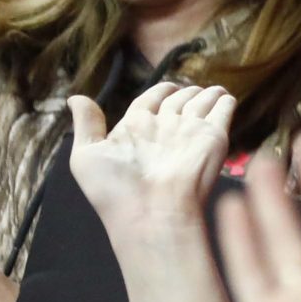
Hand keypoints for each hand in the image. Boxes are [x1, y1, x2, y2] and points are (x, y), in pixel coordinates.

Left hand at [64, 82, 233, 243]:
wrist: (152, 215)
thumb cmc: (116, 190)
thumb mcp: (86, 155)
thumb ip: (85, 124)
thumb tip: (74, 98)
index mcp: (136, 128)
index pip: (150, 101)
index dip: (160, 91)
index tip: (169, 86)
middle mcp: (165, 128)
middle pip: (178, 102)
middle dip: (187, 93)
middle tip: (195, 88)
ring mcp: (190, 132)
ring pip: (201, 104)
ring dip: (208, 94)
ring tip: (216, 89)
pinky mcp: (213, 137)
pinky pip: (222, 112)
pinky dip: (224, 102)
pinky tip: (226, 97)